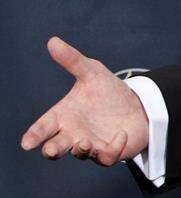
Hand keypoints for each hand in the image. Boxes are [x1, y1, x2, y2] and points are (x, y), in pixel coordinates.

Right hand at [20, 37, 149, 165]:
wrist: (137, 105)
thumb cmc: (108, 92)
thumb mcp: (92, 73)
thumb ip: (72, 60)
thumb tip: (53, 41)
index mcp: (64, 116)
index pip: (43, 127)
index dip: (34, 135)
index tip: (27, 143)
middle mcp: (73, 133)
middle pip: (56, 147)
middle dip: (52, 150)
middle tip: (51, 150)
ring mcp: (91, 145)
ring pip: (80, 154)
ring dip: (80, 150)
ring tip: (83, 142)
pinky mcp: (110, 152)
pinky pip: (108, 156)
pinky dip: (113, 148)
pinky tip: (121, 135)